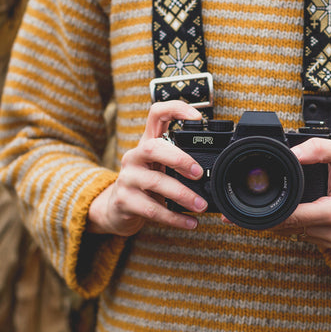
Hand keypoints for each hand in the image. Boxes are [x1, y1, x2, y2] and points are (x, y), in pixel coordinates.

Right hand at [87, 101, 208, 236]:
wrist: (116, 210)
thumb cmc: (146, 185)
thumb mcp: (159, 167)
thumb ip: (180, 161)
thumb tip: (214, 169)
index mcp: (147, 143)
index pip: (156, 114)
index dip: (176, 109)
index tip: (198, 117)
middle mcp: (134, 156)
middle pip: (152, 148)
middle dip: (178, 159)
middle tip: (198, 173)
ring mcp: (127, 178)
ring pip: (154, 182)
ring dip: (182, 194)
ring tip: (200, 205)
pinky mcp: (124, 201)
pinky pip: (152, 209)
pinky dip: (174, 217)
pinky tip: (190, 222)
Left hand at [270, 138, 330, 247]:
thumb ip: (318, 149)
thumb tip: (293, 154)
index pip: (295, 218)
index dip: (276, 209)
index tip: (266, 198)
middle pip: (291, 227)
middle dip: (277, 214)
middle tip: (269, 196)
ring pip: (294, 233)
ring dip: (285, 219)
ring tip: (285, 200)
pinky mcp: (330, 241)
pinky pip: (303, 235)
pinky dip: (295, 224)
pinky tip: (297, 210)